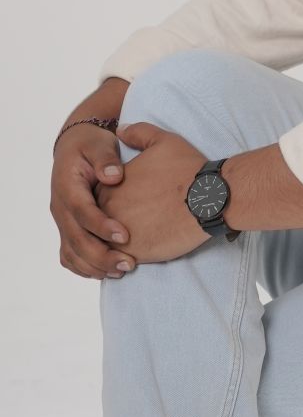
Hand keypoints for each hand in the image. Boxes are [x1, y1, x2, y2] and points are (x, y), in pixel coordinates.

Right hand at [51, 124, 138, 281]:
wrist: (76, 148)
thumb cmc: (91, 145)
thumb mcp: (99, 144)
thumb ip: (106, 159)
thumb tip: (114, 176)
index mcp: (67, 186)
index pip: (82, 211)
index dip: (101, 226)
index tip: (125, 236)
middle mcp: (60, 208)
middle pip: (76, 239)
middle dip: (102, 255)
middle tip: (128, 264)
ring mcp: (62, 221)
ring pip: (72, 252)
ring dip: (95, 266)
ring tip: (122, 271)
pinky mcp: (67, 230)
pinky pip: (70, 255)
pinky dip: (85, 268)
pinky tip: (106, 272)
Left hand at [96, 123, 211, 263]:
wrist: (208, 198)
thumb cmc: (187, 168)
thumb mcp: (163, 140)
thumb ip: (137, 133)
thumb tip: (119, 129)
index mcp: (111, 185)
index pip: (95, 195)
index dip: (107, 196)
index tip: (122, 198)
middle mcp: (109, 210)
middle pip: (97, 221)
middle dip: (107, 221)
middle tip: (125, 221)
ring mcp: (119, 234)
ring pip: (104, 243)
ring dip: (111, 244)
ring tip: (129, 241)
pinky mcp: (133, 253)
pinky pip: (117, 259)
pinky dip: (120, 259)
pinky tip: (134, 254)